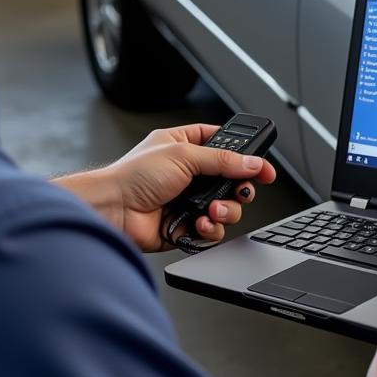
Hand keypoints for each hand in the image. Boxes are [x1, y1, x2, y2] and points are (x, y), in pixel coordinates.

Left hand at [56, 124, 276, 251]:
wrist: (112, 211)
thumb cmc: (132, 176)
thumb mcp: (183, 155)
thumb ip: (222, 160)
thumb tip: (252, 162)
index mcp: (184, 146)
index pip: (224, 145)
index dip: (246, 156)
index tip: (263, 166)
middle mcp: (188, 174)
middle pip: (231, 181)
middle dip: (239, 189)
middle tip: (240, 191)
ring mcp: (187, 201)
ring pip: (225, 208)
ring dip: (225, 211)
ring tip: (211, 211)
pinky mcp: (185, 226)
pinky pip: (212, 230)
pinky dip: (210, 229)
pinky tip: (199, 224)